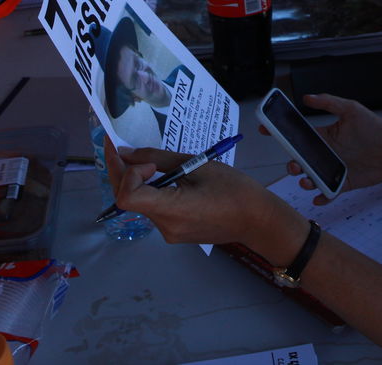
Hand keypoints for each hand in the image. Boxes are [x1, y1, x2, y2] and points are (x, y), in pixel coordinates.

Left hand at [108, 141, 300, 248]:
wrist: (257, 220)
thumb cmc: (234, 189)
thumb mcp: (197, 165)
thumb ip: (159, 159)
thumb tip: (126, 153)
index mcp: (171, 210)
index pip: (126, 196)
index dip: (128, 173)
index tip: (148, 161)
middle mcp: (164, 227)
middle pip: (128, 199)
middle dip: (124, 172)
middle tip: (128, 147)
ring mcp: (169, 233)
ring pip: (140, 203)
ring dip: (139, 181)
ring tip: (153, 161)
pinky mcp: (175, 233)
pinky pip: (154, 210)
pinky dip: (153, 192)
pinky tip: (167, 179)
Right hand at [290, 93, 381, 204]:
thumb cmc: (374, 128)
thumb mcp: (352, 109)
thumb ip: (330, 103)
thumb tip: (307, 97)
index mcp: (324, 136)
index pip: (298, 135)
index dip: (280, 132)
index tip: (265, 129)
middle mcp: (325, 154)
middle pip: (300, 160)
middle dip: (292, 163)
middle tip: (294, 164)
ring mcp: (333, 169)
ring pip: (311, 177)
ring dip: (305, 181)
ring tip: (306, 180)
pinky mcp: (344, 183)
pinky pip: (329, 192)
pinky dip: (321, 197)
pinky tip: (318, 197)